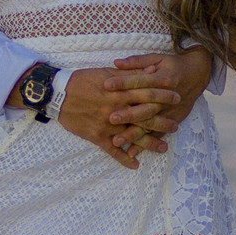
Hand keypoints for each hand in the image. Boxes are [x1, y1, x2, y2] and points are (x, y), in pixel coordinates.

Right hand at [49, 65, 182, 169]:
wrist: (57, 94)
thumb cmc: (82, 80)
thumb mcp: (106, 72)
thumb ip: (130, 74)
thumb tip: (152, 69)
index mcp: (119, 92)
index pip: (147, 94)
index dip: (163, 96)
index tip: (178, 98)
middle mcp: (116, 110)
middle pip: (144, 117)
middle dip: (162, 123)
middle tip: (176, 127)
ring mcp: (107, 125)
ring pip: (132, 136)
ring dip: (149, 144)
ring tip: (163, 149)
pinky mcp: (97, 136)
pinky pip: (112, 150)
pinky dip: (123, 158)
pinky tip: (134, 165)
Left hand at [104, 47, 213, 152]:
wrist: (198, 75)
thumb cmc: (174, 65)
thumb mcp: (157, 58)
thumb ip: (137, 62)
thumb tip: (116, 62)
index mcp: (161, 78)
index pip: (140, 81)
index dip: (123, 82)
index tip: (106, 85)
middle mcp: (165, 97)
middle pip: (145, 106)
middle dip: (128, 113)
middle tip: (111, 118)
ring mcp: (169, 111)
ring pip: (150, 123)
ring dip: (134, 133)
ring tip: (117, 140)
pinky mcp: (172, 120)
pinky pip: (158, 134)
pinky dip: (145, 144)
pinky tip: (132, 153)